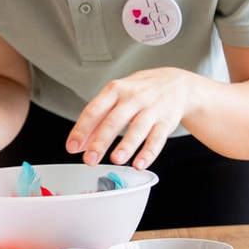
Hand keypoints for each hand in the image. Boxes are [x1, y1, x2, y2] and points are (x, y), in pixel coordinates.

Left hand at [66, 68, 187, 168]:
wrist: (176, 84)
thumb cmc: (138, 92)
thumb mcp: (115, 98)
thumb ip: (97, 121)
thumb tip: (80, 145)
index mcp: (115, 90)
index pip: (94, 110)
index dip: (81, 130)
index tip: (72, 147)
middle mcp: (133, 98)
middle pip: (114, 121)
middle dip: (100, 142)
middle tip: (89, 159)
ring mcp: (151, 110)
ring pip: (138, 129)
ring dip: (126, 146)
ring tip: (115, 160)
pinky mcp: (166, 122)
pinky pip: (158, 139)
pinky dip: (148, 153)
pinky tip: (138, 164)